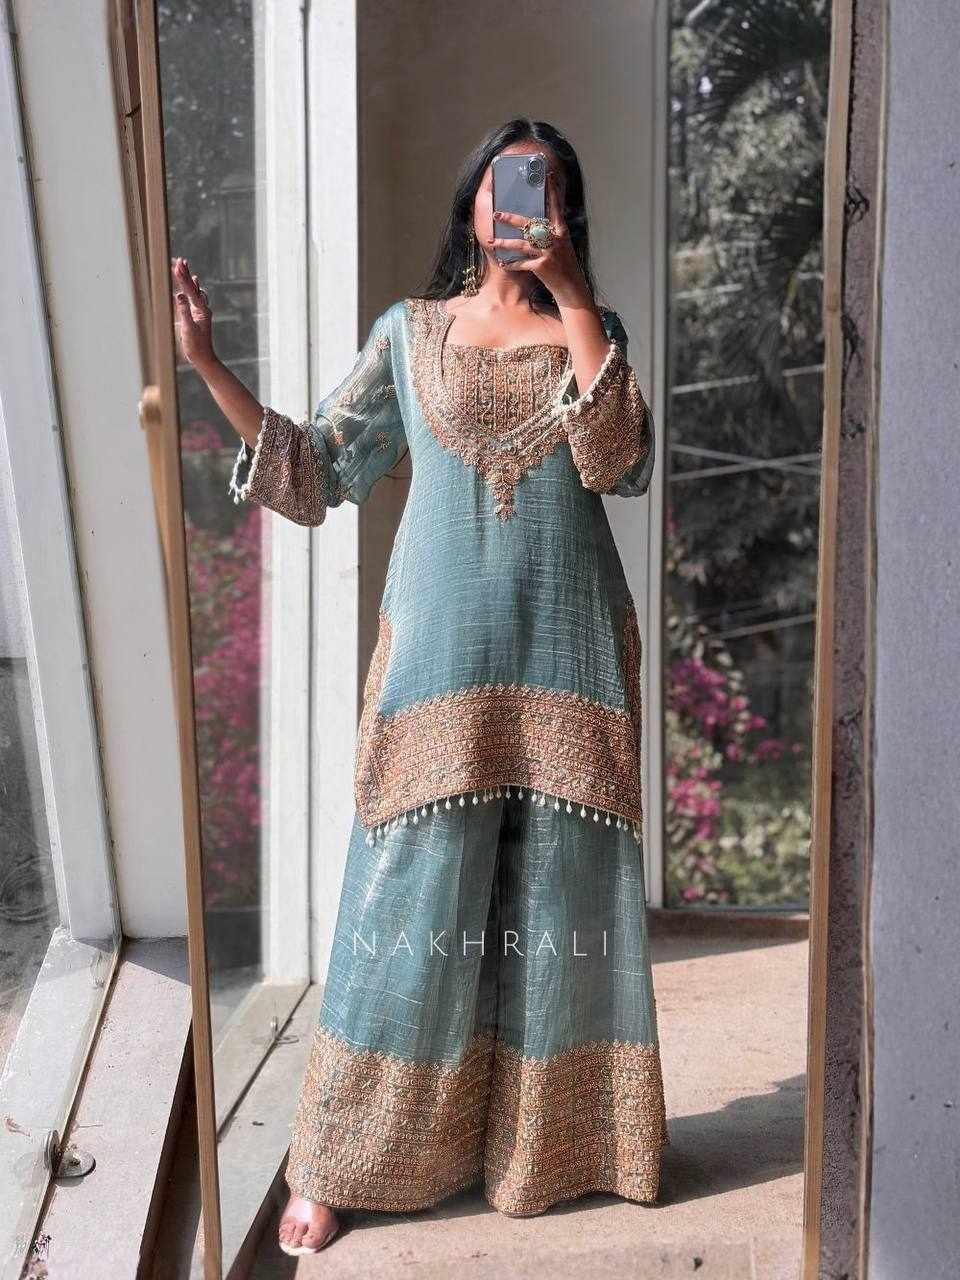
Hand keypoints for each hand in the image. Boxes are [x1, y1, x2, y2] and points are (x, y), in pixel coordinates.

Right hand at [170, 256, 216, 372]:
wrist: (203, 358)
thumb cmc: (196, 346)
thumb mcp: (188, 329)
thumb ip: (184, 312)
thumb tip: (178, 295)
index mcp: (201, 310)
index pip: (190, 290)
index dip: (183, 277)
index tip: (177, 265)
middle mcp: (202, 309)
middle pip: (193, 287)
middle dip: (185, 274)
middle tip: (180, 260)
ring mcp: (200, 312)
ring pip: (194, 291)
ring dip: (188, 279)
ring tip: (185, 267)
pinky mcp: (196, 316)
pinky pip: (194, 299)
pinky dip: (192, 290)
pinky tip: (194, 285)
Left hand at [487, 169, 590, 305]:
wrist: (571, 288)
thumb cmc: (565, 265)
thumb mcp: (562, 245)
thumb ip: (551, 233)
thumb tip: (534, 223)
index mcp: (561, 231)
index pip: (555, 207)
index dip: (551, 191)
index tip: (546, 175)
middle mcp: (555, 239)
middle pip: (529, 224)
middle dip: (511, 219)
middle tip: (496, 213)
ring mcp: (548, 253)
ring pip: (521, 244)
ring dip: (504, 242)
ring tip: (491, 240)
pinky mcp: (542, 267)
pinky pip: (522, 264)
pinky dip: (511, 264)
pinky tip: (502, 262)